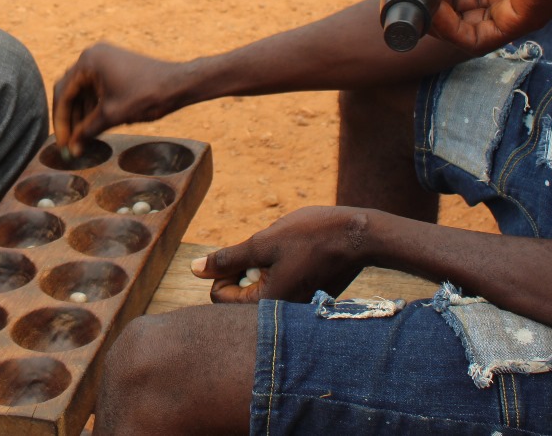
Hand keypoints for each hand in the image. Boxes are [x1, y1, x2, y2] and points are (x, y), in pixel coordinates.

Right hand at [52, 43, 189, 154]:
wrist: (179, 84)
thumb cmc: (147, 96)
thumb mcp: (112, 116)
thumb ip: (87, 131)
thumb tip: (72, 148)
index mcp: (88, 61)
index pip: (64, 93)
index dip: (61, 122)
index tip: (62, 143)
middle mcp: (92, 56)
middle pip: (71, 91)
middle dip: (70, 119)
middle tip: (70, 144)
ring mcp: (104, 59)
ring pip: (83, 91)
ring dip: (82, 115)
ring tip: (82, 139)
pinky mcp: (114, 66)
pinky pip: (96, 88)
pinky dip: (93, 107)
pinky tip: (94, 126)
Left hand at [192, 207, 370, 302]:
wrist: (358, 236)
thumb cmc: (310, 236)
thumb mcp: (262, 243)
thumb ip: (226, 259)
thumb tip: (193, 269)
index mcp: (265, 305)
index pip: (219, 297)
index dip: (223, 271)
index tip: (246, 254)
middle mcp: (280, 315)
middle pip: (238, 297)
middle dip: (243, 272)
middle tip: (266, 254)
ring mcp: (295, 310)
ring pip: (259, 291)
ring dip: (262, 271)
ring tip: (284, 254)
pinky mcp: (306, 301)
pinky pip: (278, 290)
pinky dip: (279, 273)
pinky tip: (298, 258)